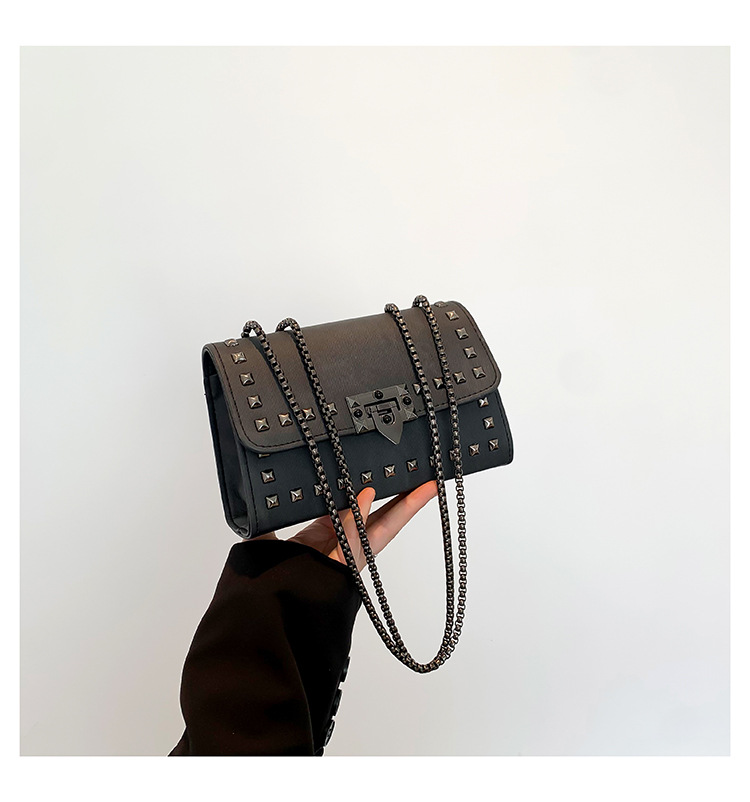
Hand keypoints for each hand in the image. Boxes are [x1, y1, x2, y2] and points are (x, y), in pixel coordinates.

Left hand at [256, 481, 437, 570]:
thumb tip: (257, 506)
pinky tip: (368, 496)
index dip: (376, 498)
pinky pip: (350, 542)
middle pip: (382, 523)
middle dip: (405, 503)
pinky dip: (358, 519)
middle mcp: (342, 553)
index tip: (389, 480)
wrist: (258, 621)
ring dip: (402, 508)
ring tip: (423, 487)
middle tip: (425, 483)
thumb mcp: (267, 544)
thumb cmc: (263, 588)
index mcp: (326, 543)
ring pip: (378, 532)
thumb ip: (269, 525)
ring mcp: (344, 564)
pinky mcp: (337, 572)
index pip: (358, 515)